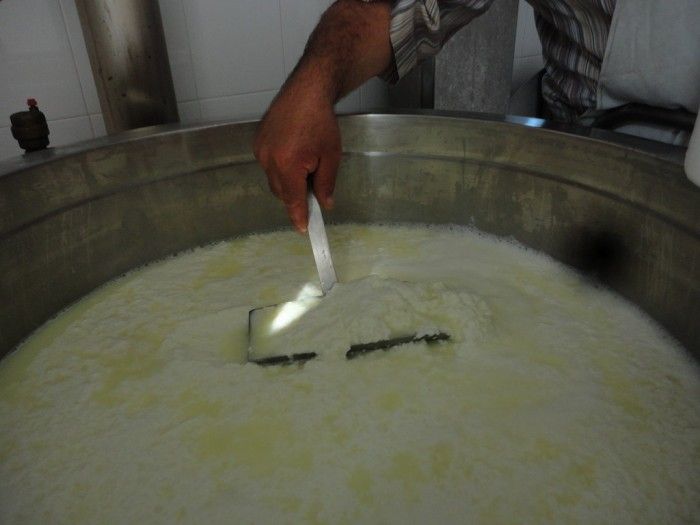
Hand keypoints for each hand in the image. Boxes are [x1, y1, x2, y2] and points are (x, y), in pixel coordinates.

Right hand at [254, 79, 340, 232]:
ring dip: (288, 180)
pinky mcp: (257, 142)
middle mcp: (268, 160)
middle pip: (281, 192)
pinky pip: (268, 165)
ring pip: (274, 179)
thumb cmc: (321, 122)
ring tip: (305, 162)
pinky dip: (280, 167)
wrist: (306, 91)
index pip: (293, 200)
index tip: (303, 230)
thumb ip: (326, 184)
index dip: (298, 217)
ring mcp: (260, 150)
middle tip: (314, 184)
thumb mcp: (331, 156)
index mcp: (288, 165)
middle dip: (296, 194)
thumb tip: (324, 205)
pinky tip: (294, 153)